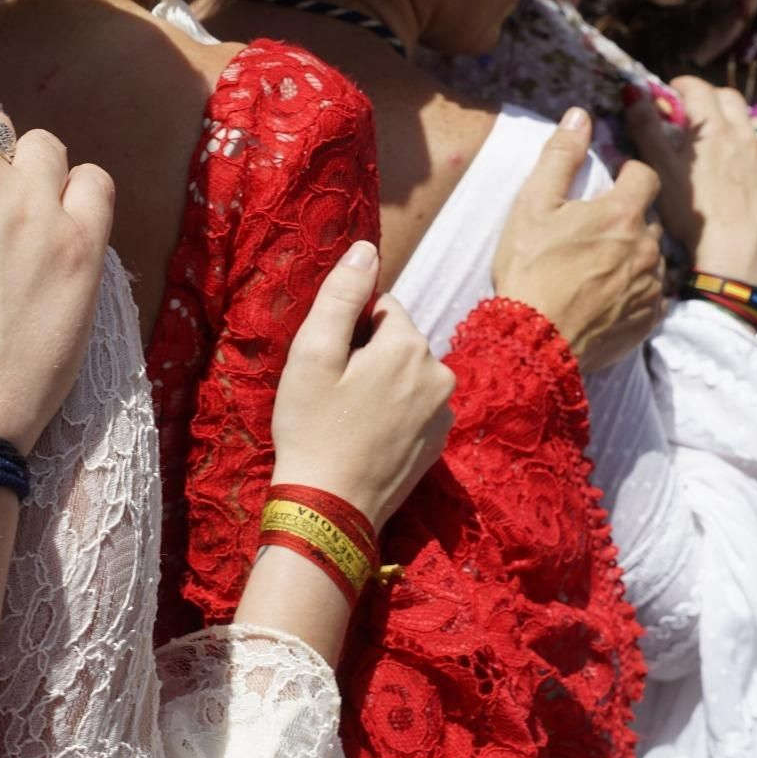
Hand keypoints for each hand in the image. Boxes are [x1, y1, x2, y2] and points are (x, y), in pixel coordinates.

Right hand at [270, 242, 454, 528]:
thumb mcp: (313, 354)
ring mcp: (444, 413)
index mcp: (410, 346)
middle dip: (368, 357)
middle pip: (397, 341)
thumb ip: (342, 295)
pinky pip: (415, 407)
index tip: (328, 365)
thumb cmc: (312, 428)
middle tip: (333, 393)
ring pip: (406, 375)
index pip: (381, 308)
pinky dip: (393, 414)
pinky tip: (365, 438)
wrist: (329, 508)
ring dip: (382, 385)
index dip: (348, 331)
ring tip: (348, 419)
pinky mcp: (439, 443)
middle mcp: (440, 374)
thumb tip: (365, 248)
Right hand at [493, 108, 665, 373]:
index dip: (629, 175)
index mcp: (623, 213)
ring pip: (651, 256)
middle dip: (627, 218)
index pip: (646, 174)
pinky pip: (651, 294)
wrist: (534, 342)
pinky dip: (633, 290)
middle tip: (592, 232)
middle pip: (648, 217)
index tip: (610, 184)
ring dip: (631, 254)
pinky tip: (604, 295)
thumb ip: (560, 156)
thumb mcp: (533, 205)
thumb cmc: (530, 270)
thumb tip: (578, 115)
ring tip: (596, 267)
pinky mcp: (650, 319)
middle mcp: (647, 246)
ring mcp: (652, 285)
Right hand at [627, 77, 756, 290]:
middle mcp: (746, 135)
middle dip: (711, 98)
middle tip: (694, 114)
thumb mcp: (660, 169)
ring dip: (742, 124)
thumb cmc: (692, 212)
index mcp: (714, 128)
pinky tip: (749, 172)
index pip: (698, 88)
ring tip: (727, 141)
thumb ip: (645, 128)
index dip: (681, 85)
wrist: (735, 253)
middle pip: (732, 99)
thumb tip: (633, 92)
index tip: (670, 93)